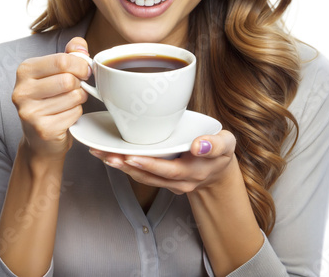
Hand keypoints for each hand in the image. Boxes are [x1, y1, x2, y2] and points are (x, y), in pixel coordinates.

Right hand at [12, 37, 91, 158]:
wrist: (40, 139)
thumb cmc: (51, 99)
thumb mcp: (57, 72)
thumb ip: (70, 54)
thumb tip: (80, 45)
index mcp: (25, 70)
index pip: (62, 60)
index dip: (81, 65)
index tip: (84, 71)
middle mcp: (22, 90)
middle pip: (69, 80)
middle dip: (80, 84)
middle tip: (76, 88)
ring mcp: (30, 112)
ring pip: (74, 96)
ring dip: (79, 99)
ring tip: (69, 102)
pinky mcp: (42, 129)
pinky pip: (74, 113)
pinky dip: (76, 113)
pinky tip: (65, 115)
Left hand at [89, 130, 236, 194]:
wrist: (218, 171)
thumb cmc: (220, 152)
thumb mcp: (226, 144)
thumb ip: (215, 144)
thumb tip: (199, 144)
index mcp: (193, 171)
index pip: (169, 170)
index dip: (150, 165)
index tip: (133, 156)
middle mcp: (179, 181)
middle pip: (150, 175)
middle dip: (128, 165)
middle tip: (108, 155)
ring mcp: (169, 183)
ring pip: (143, 177)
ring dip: (122, 166)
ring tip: (102, 155)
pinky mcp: (161, 179)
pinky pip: (142, 174)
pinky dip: (126, 166)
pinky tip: (111, 156)